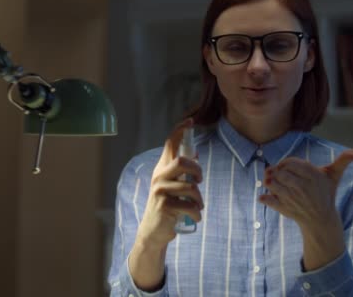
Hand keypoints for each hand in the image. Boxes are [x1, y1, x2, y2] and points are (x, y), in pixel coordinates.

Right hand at [135, 118, 203, 250]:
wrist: (154, 231)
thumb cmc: (166, 206)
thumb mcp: (171, 185)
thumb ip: (180, 171)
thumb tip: (195, 153)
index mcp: (161, 169)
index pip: (169, 144)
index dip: (180, 130)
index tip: (191, 122)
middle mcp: (158, 177)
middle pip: (181, 161)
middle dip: (197, 170)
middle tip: (199, 181)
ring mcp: (160, 191)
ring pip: (190, 187)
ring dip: (199, 199)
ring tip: (198, 206)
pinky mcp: (165, 206)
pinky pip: (190, 206)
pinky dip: (197, 213)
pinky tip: (195, 217)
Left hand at [258, 149, 352, 227]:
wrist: (321, 220)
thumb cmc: (325, 193)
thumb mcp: (334, 176)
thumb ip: (343, 160)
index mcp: (312, 176)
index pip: (289, 162)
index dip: (284, 163)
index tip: (286, 167)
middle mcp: (303, 187)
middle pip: (279, 172)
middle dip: (276, 172)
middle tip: (279, 175)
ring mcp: (293, 199)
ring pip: (271, 184)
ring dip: (269, 182)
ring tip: (273, 183)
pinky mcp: (285, 210)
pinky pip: (268, 200)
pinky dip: (264, 198)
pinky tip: (265, 196)